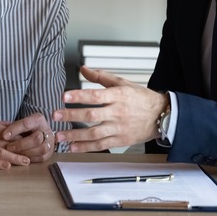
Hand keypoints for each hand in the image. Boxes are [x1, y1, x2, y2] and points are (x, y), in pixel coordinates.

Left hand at [2, 113, 55, 162]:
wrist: (39, 132)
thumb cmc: (25, 128)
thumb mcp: (19, 123)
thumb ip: (11, 126)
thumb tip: (0, 132)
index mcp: (39, 119)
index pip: (27, 123)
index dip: (15, 129)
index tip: (4, 135)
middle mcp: (47, 130)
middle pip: (36, 138)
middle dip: (21, 144)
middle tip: (8, 147)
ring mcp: (50, 142)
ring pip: (41, 149)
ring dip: (26, 152)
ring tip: (14, 154)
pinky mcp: (49, 153)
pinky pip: (41, 158)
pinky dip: (30, 158)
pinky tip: (20, 158)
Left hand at [52, 66, 167, 152]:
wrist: (160, 116)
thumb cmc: (140, 98)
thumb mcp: (122, 83)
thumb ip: (101, 76)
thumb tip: (83, 68)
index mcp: (118, 96)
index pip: (95, 95)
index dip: (79, 96)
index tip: (64, 96)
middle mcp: (118, 112)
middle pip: (92, 115)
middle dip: (72, 115)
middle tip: (55, 115)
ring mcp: (119, 128)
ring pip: (94, 133)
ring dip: (75, 135)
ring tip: (59, 136)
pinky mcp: (120, 140)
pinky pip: (101, 145)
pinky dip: (86, 147)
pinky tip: (73, 147)